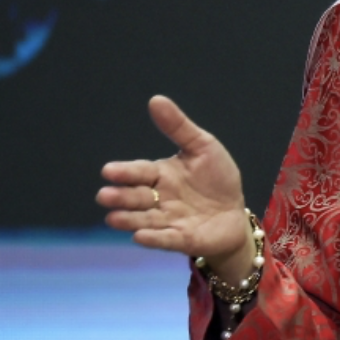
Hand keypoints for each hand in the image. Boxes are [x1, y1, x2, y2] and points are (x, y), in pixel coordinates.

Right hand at [96, 95, 254, 280]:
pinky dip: (153, 238)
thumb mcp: (203, 147)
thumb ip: (179, 127)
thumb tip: (155, 100)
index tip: (108, 171)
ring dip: (129, 219)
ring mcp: (168, 221)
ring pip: (144, 219)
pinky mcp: (181, 239)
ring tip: (114, 218)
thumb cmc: (216, 179)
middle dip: (121, 197)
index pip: (140, 172)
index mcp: (161, 175)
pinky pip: (165, 239)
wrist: (235, 213)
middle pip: (137, 197)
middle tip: (104, 196)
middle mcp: (159, 199)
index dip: (125, 172)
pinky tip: (140, 236)